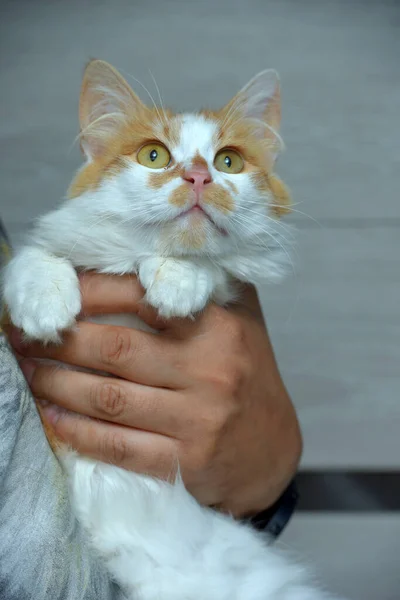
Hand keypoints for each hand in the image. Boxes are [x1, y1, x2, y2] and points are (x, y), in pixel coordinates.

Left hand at [9, 273, 301, 516]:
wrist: (272, 449)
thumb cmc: (247, 373)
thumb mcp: (241, 317)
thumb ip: (203, 283)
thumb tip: (141, 248)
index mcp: (220, 325)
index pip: (140, 297)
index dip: (87, 293)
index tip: (54, 294)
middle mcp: (210, 370)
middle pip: (115, 349)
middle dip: (59, 340)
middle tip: (23, 334)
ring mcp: (197, 421)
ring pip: (109, 399)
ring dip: (56, 384)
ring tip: (28, 371)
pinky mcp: (185, 464)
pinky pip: (118, 447)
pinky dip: (77, 432)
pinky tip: (52, 417)